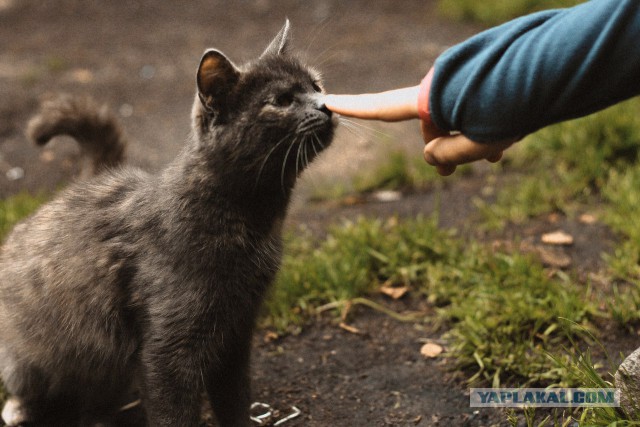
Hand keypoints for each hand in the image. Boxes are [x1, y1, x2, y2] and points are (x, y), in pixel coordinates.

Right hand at [324, 87, 513, 174]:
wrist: (549, 74)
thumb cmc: (512, 109)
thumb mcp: (477, 143)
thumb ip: (447, 155)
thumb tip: (430, 155)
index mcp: (428, 98)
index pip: (381, 107)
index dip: (352, 108)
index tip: (328, 102)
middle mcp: (439, 86)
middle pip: (428, 125)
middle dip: (442, 150)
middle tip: (450, 175)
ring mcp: (460, 81)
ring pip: (454, 118)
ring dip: (469, 140)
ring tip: (496, 157)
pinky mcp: (479, 79)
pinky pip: (471, 106)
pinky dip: (482, 125)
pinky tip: (504, 141)